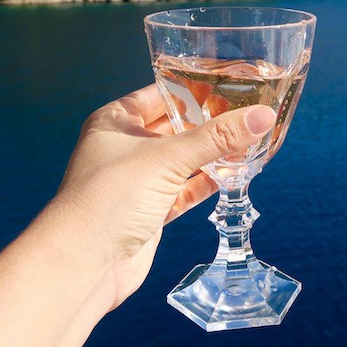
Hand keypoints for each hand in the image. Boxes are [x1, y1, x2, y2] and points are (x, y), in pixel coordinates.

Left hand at [51, 84, 275, 309]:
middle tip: (247, 112)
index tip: (230, 83)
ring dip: (210, 155)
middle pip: (174, 127)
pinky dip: (205, 183)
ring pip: (181, 161)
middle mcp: (124, 147)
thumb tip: (262, 116)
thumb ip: (217, 137)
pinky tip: (233, 174)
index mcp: (116, 121)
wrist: (84, 263)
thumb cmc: (110, 198)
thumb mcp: (168, 158)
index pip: (160, 94)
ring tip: (249, 141)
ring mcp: (136, 181)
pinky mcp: (149, 211)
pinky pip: (183, 190)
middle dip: (208, 123)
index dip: (193, 88)